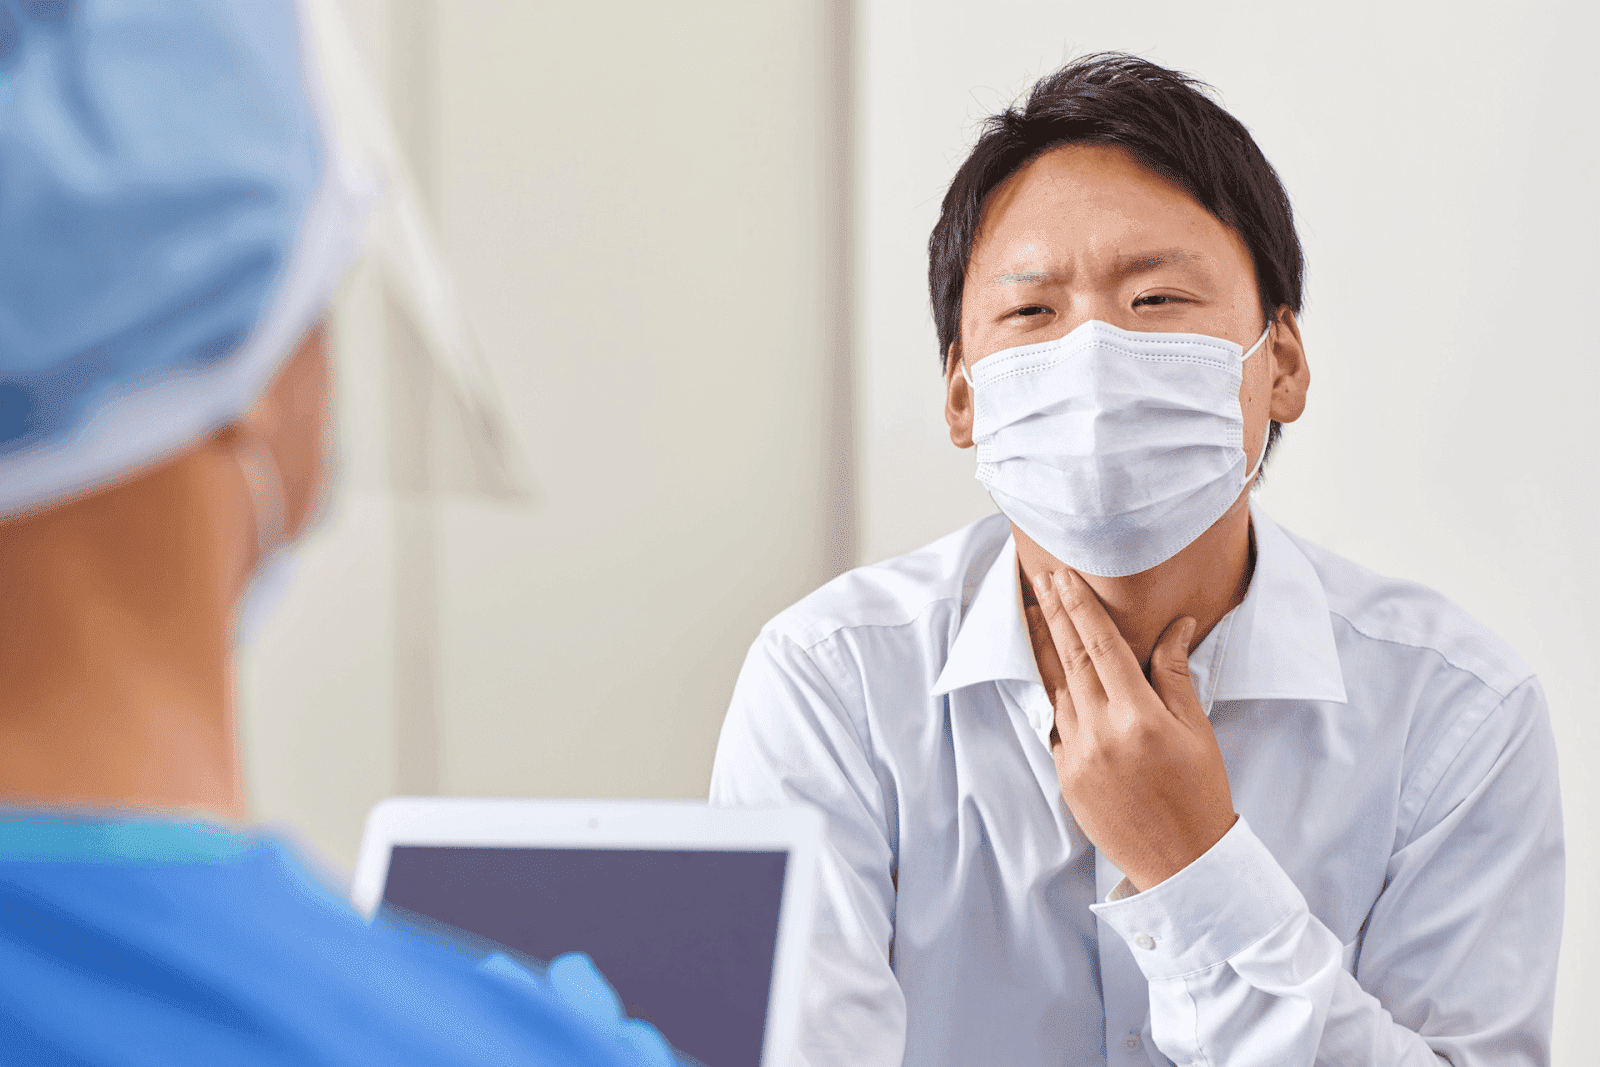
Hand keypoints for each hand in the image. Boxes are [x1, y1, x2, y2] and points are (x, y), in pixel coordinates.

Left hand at [1028, 567, 1236, 891]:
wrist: (1182, 862)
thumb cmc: (1200, 793)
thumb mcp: (1197, 730)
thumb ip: (1175, 674)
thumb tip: (1176, 624)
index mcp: (1139, 718)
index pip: (1101, 647)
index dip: (1079, 608)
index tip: (1064, 578)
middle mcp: (1101, 733)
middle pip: (1070, 659)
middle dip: (1053, 615)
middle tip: (1041, 581)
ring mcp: (1078, 755)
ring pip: (1055, 689)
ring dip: (1042, 648)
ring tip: (1032, 614)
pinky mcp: (1064, 776)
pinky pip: (1053, 724)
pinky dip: (1049, 693)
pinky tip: (1043, 669)